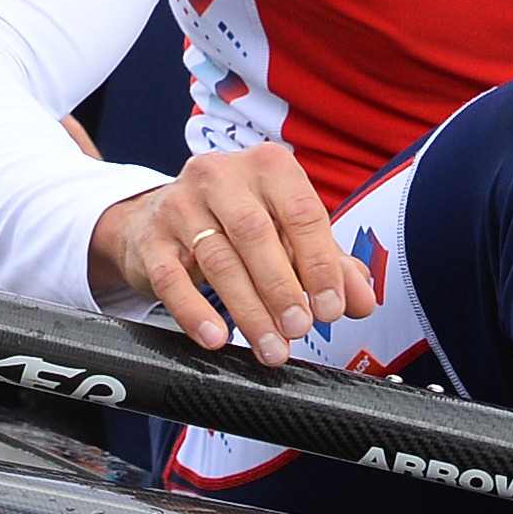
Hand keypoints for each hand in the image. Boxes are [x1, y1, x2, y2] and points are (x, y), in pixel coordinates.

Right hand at [86, 145, 375, 366]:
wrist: (159, 221)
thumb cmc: (238, 226)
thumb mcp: (289, 237)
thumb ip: (331, 266)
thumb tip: (362, 301)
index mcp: (267, 166)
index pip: (301, 212)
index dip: (320, 264)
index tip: (330, 309)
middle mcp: (221, 174)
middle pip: (256, 233)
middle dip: (282, 288)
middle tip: (299, 330)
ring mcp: (179, 203)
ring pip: (218, 259)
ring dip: (247, 310)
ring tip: (270, 347)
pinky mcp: (150, 238)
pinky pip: (171, 277)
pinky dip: (195, 311)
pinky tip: (215, 338)